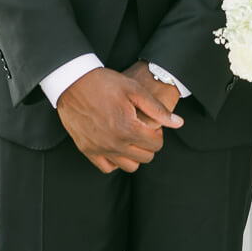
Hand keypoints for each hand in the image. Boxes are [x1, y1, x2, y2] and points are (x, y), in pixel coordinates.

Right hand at [57, 64, 182, 174]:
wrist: (73, 82)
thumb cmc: (104, 83)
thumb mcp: (134, 90)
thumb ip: (157, 109)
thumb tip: (178, 123)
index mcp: (128, 128)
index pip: (156, 144)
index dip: (159, 133)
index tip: (152, 123)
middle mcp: (115, 143)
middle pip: (145, 157)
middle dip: (149, 144)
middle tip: (143, 129)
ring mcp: (100, 149)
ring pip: (129, 166)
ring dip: (135, 154)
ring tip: (131, 137)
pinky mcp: (87, 150)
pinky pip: (108, 167)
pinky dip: (116, 160)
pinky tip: (117, 145)